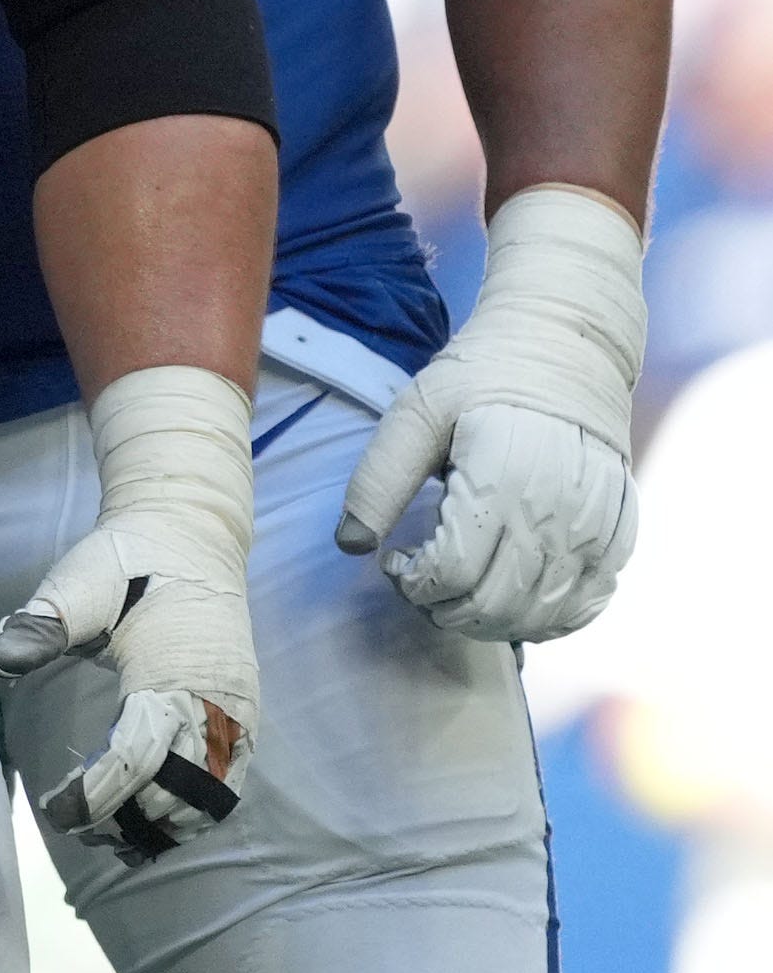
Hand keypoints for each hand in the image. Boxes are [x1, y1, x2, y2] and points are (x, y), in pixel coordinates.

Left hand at [0, 366, 258, 865]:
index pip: (138, 756)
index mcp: (173, 672)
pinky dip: (201, 809)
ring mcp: (237, 710)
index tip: (59, 810)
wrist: (190, 535)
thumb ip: (44, 621)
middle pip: (177, 789)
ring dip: (167, 823)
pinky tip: (158, 822)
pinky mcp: (244, 713)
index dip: (98, 793)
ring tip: (113, 840)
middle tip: (75, 828)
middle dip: (128, 819)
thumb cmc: (127, 561)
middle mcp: (216, 700)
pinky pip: (233, 779)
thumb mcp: (80, 582)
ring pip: (213, 795)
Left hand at [339, 183, 643, 642]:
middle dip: (445, 611)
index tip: (396, 561)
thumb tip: (351, 546)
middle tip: (422, 585)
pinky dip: (548, 622)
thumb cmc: (479, 378)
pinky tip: (513, 603)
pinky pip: (589, 606)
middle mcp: (558, 510)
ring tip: (461, 592)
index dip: (414, 583)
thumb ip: (379, 480)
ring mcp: (597, 527)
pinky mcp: (620, 534)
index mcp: (504, 477)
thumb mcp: (414, 413)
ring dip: (491, 623)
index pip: (454, 573)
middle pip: (497, 605)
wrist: (565, 348)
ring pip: (544, 617)